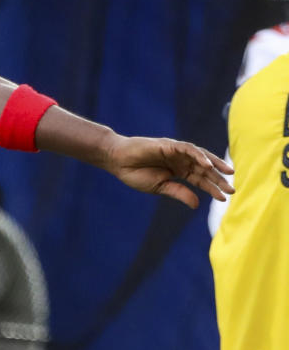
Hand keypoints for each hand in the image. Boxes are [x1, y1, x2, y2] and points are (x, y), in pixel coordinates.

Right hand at [103, 134, 233, 207]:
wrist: (118, 161)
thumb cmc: (135, 174)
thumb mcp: (160, 188)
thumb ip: (179, 193)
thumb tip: (197, 205)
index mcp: (178, 171)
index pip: (200, 180)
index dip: (212, 189)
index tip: (224, 198)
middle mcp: (180, 160)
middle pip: (204, 169)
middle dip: (218, 179)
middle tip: (232, 189)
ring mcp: (176, 151)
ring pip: (200, 157)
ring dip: (215, 164)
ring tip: (228, 173)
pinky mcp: (169, 145)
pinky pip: (188, 149)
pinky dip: (198, 155)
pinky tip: (207, 165)